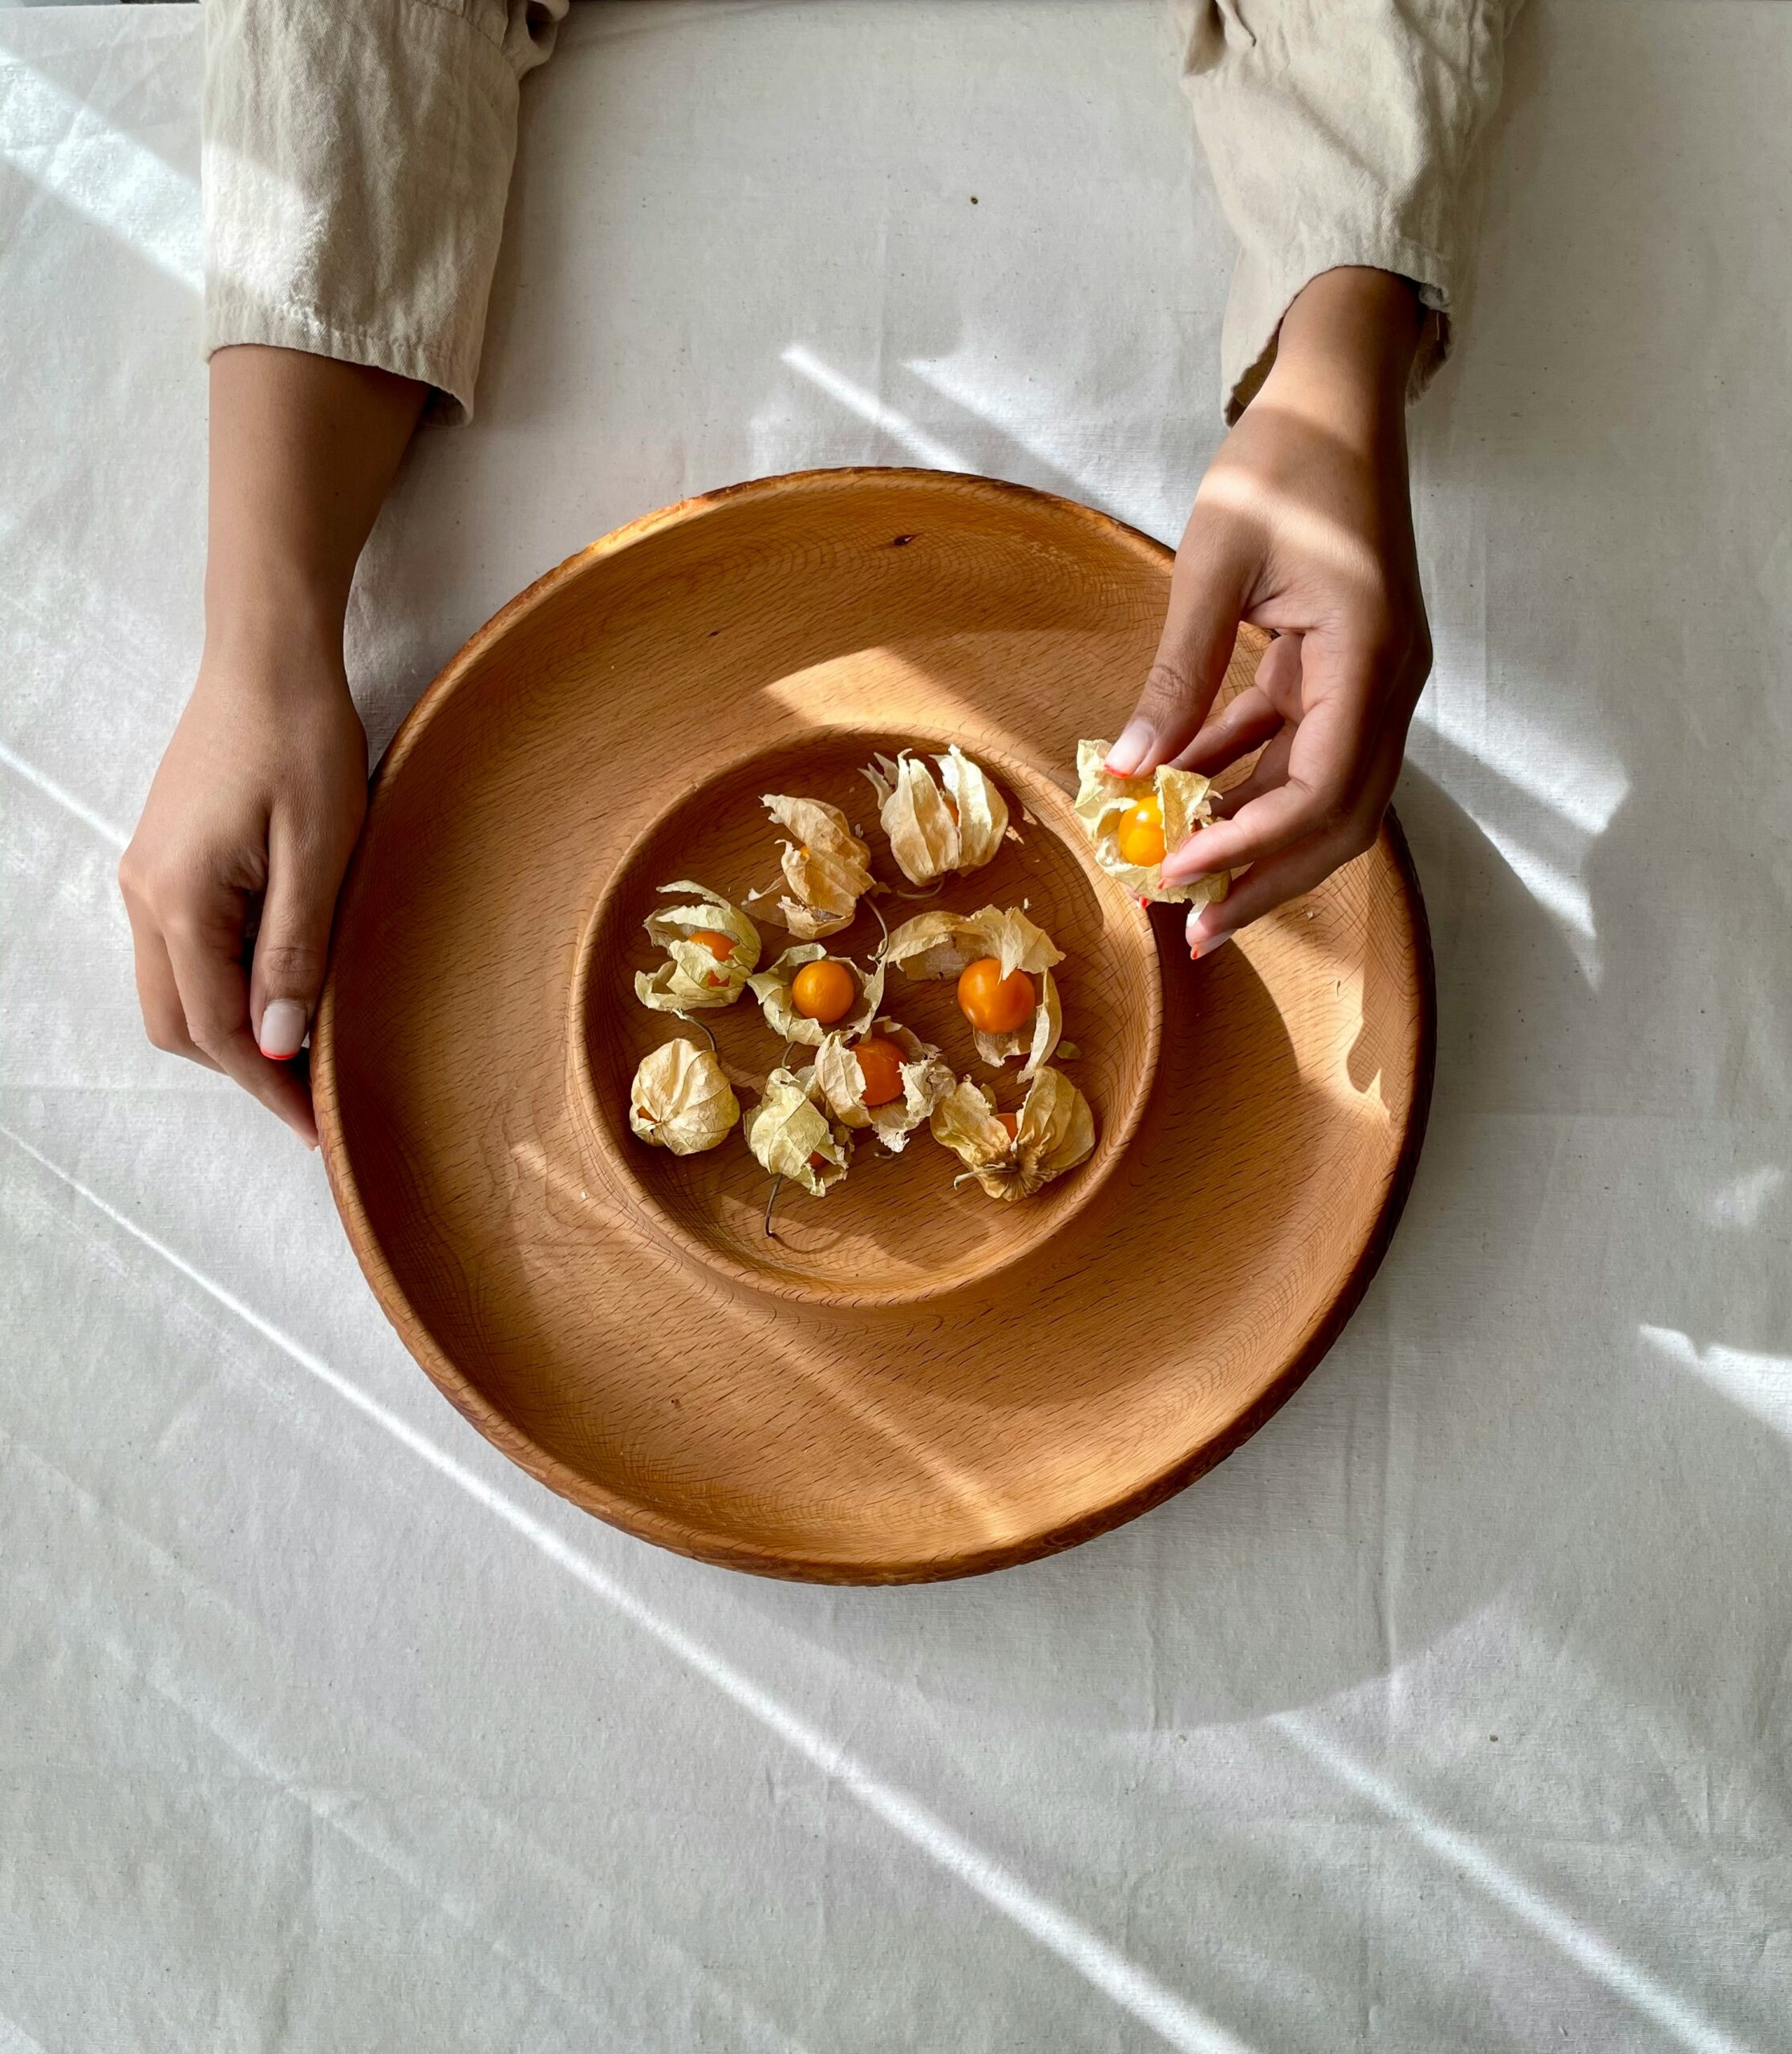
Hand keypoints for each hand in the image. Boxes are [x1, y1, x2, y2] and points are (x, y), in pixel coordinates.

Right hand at [119, 345, 425, 1144]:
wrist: (267, 657)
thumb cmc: (302, 741)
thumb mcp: (321, 853)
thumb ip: (296, 951)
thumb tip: (278, 1042)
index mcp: (178, 901)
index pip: (219, 1031)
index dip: (270, 1088)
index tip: (319, 1126)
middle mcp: (144, 895)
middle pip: (180, 1023)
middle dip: (244, 1068)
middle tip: (317, 1094)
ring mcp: (146, 874)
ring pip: (174, 990)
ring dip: (232, 1027)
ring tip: (305, 1046)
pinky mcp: (164, 858)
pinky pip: (181, 948)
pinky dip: (223, 983)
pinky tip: (279, 983)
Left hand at [1107, 267, 1431, 954]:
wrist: (1338, 399)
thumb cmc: (1283, 460)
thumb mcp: (1215, 565)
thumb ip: (1177, 673)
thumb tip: (1130, 769)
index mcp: (1370, 655)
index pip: (1322, 788)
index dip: (1252, 844)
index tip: (1179, 874)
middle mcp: (1389, 682)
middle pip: (1339, 817)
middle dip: (1265, 877)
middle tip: (1192, 929)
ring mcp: (1373, 680)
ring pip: (1322, 794)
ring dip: (1254, 840)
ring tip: (1180, 882)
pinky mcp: (1343, 669)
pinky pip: (1298, 747)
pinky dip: (1244, 778)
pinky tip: (1182, 798)